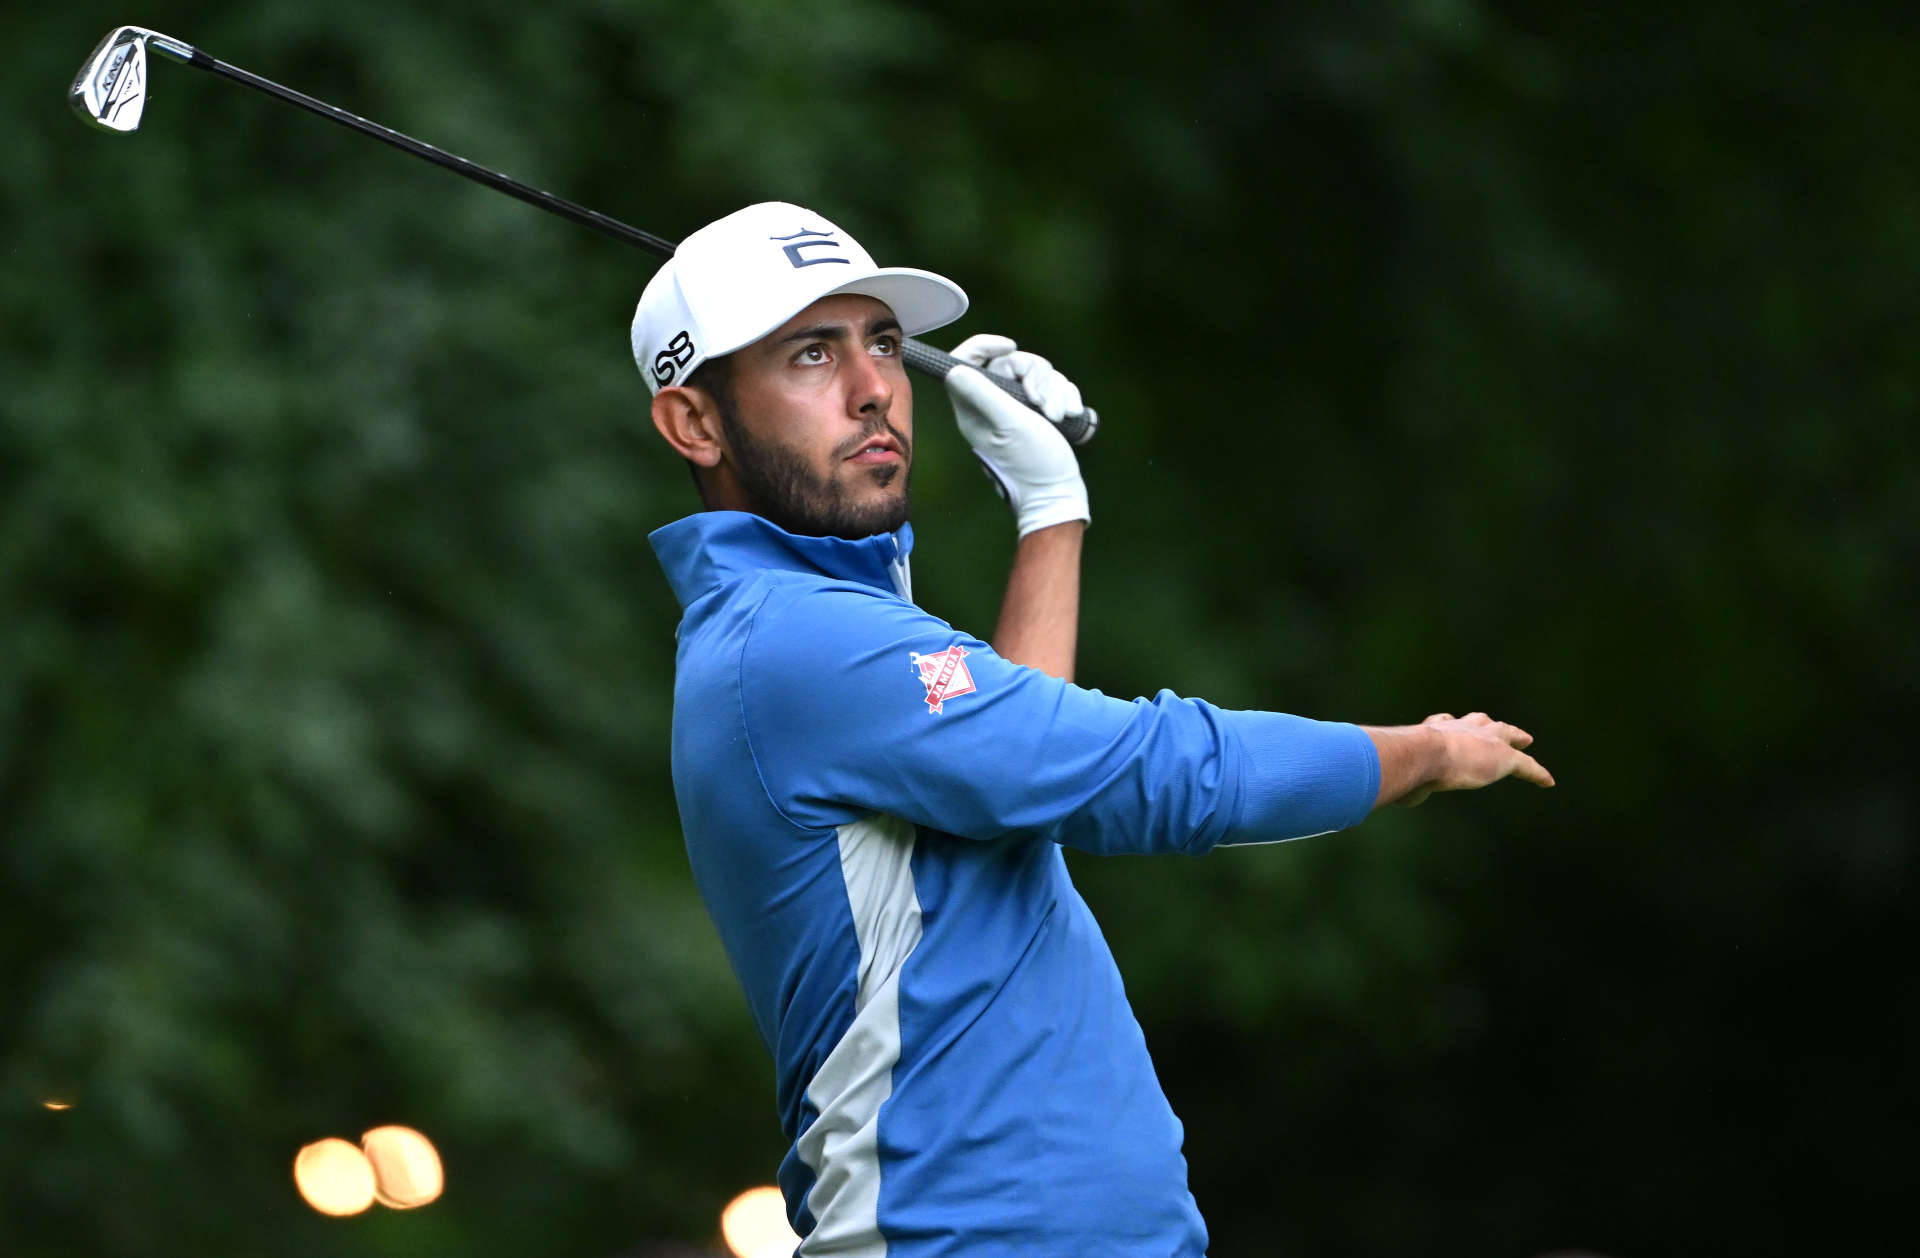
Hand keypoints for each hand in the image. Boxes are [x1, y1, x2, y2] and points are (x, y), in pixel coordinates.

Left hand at [944, 334, 1090, 537]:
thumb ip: (982, 393)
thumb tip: (953, 369)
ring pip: (1037, 374)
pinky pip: (1054, 387)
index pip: (965, 361)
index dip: (985, 346)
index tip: (1010, 346)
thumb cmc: (1031, 463)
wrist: (1058, 494)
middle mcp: (992, 405)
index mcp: (973, 408)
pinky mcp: (1039, 413)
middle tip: (1042, 404)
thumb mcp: (1008, 424)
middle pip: (1011, 363)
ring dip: (1054, 391)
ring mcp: (1017, 409)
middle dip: (1035, 377)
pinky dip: (1065, 398)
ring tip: (1057, 417)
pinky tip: (1070, 417)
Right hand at [1392, 712, 1554, 807]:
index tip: (1449, 722)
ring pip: (1505, 735)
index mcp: (1435, 731)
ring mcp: (1485, 740)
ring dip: (1514, 737)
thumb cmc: (1405, 764)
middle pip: (1480, 721)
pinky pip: (1525, 765)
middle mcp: (1461, 728)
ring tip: (1525, 740)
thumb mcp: (1403, 771)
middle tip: (1496, 725)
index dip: (1449, 724)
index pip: (1446, 723)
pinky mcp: (1505, 757)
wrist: (1422, 754)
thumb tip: (1407, 798)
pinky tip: (1547, 781)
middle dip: (1488, 724)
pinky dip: (1536, 773)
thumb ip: (1409, 782)